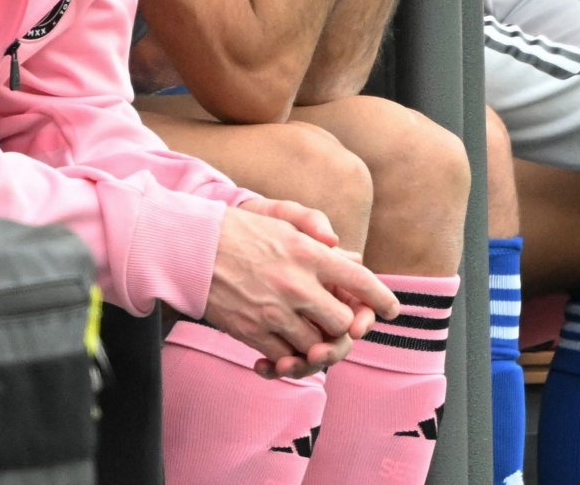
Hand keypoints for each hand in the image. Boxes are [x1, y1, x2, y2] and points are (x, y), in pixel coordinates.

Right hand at [205, 202, 397, 378]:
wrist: (188, 248)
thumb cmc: (236, 230)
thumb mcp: (279, 217)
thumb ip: (316, 230)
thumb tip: (346, 253)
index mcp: (308, 253)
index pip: (361, 281)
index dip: (382, 299)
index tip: (391, 310)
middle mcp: (297, 285)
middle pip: (343, 323)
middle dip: (347, 328)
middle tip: (342, 327)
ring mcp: (275, 312)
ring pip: (317, 347)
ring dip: (319, 348)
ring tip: (314, 343)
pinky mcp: (252, 332)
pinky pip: (284, 359)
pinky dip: (289, 361)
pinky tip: (284, 356)